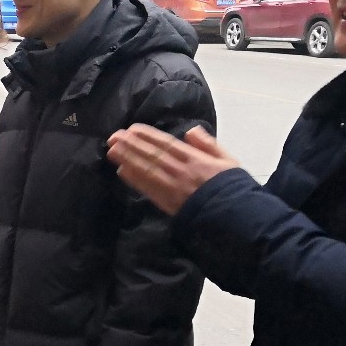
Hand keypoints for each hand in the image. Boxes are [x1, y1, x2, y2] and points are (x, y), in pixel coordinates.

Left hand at [106, 125, 240, 215]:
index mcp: (194, 158)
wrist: (233, 215)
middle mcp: (179, 169)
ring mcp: (171, 186)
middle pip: (151, 154)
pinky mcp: (166, 202)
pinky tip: (122, 170)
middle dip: (131, 144)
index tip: (132, 129)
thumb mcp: (227, 161)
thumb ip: (208, 145)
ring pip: (145, 168)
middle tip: (114, 136)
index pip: (165, 143)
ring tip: (112, 150)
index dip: (147, 136)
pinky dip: (133, 178)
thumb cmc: (232, 187)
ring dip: (127, 158)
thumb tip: (191, 131)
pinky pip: (147, 187)